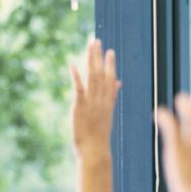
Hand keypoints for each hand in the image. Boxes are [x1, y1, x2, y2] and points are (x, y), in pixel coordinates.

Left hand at [70, 39, 120, 161]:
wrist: (95, 150)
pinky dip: (76, 77)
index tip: (110, 51)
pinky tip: (72, 65)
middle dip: (99, 57)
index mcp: (108, 102)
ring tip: (89, 47)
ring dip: (91, 61)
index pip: (110, 79)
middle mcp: (102, 99)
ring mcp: (92, 102)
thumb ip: (112, 96)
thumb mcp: (108, 114)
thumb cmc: (99, 135)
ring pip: (93, 77)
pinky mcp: (80, 107)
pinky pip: (79, 89)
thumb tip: (118, 82)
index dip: (110, 65)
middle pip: (101, 74)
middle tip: (96, 41)